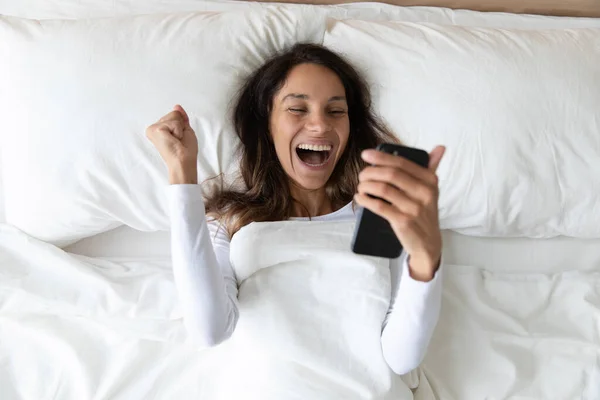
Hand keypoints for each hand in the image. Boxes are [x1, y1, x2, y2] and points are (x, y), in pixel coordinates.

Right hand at [146, 105, 198, 183]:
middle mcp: (153, 128)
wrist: (183, 161)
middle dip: (181, 126)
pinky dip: (178, 131)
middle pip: (174, 113)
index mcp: (159, 129)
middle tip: (179, 140)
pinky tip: (173, 140)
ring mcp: (153, 129)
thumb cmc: (185, 151)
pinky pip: (174, 122)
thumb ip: (180, 118)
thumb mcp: (185, 130)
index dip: (182, 126)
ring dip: (180, 129)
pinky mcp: (155, 129)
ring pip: (174, 116)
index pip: (174, 115)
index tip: (179, 138)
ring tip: (176, 141)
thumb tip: (177, 106)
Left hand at [354, 146, 445, 280]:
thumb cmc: (425, 213)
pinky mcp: (403, 222)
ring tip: (361, 187)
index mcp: (430, 181)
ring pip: (383, 189)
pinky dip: (366, 200)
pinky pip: (379, 206)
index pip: (402, 163)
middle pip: (390, 175)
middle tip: (362, 176)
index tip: (366, 154)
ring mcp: (414, 208)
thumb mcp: (431, 190)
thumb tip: (440, 147)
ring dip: (366, 186)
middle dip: (370, 172)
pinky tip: (360, 198)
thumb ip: (432, 167)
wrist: (429, 244)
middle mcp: (424, 193)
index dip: (381, 157)